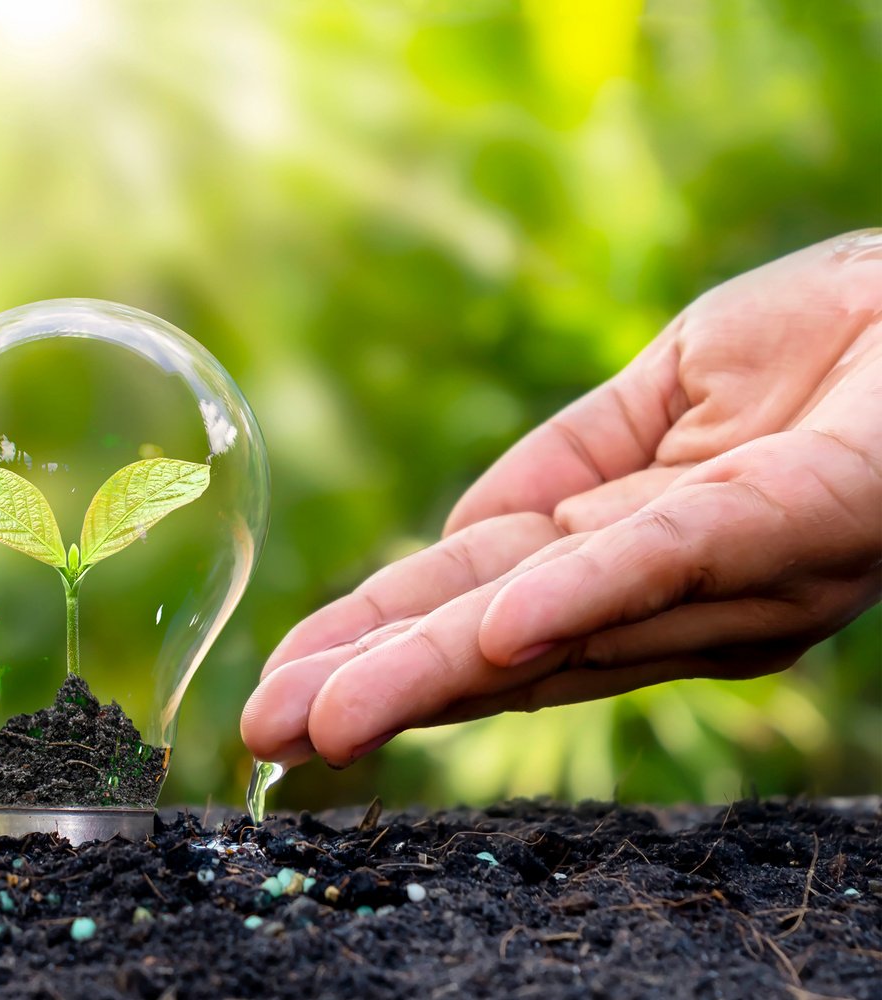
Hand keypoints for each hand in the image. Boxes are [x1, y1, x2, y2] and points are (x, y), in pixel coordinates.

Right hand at [244, 232, 881, 765]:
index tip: (285, 684)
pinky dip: (568, 606)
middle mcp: (681, 595)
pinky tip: (484, 644)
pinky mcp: (780, 525)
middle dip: (375, 686)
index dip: (380, 641)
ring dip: (427, 674)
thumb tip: (455, 546)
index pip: (484, 604)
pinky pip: (654, 569)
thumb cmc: (848, 332)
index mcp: (646, 558)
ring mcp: (728, 572)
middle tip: (261, 734)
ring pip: (552, 628)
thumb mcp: (673, 387)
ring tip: (314, 719)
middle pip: (499, 641)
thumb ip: (566, 470)